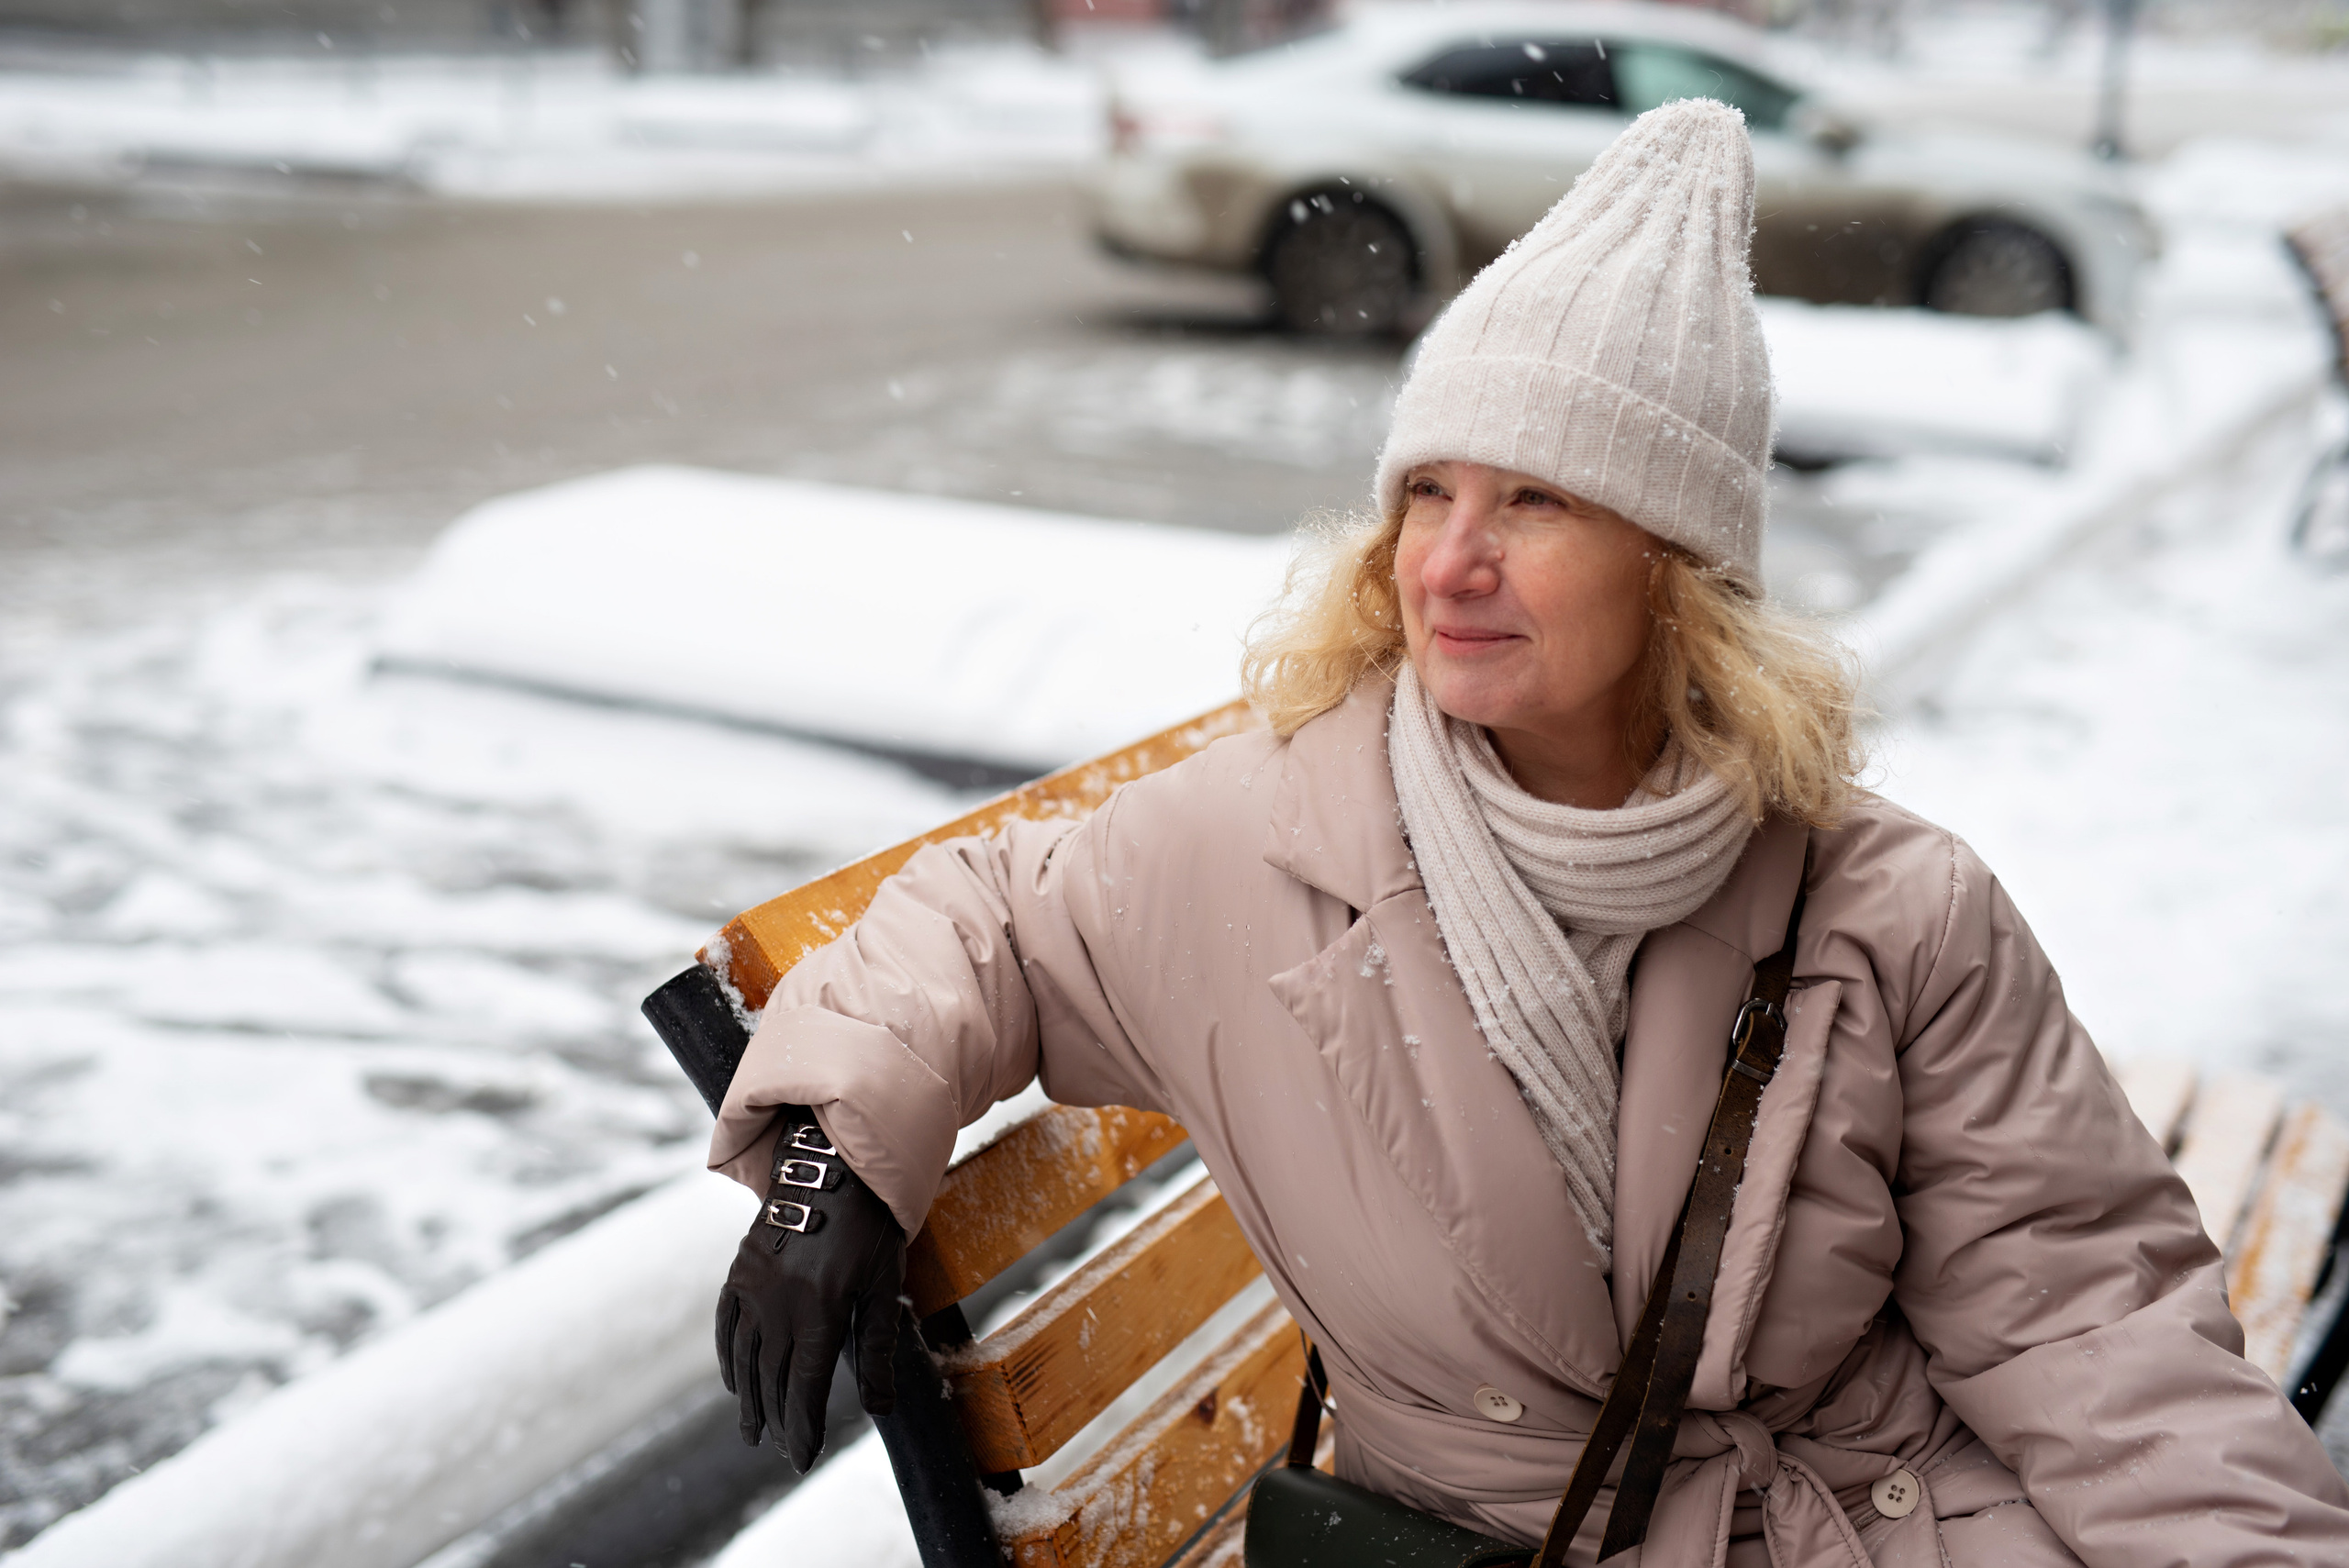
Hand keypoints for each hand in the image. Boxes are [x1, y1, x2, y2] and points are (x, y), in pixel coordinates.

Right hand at [715, 1110, 907, 1470]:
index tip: (801, 1458)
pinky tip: (734, 1382)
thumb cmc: (870, 1229)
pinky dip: (728, 1357)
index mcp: (821, 1312)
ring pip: (746, 1358)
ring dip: (749, 1399)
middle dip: (778, 1420)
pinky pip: (727, 1323)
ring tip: (753, 1430)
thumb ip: (878, 1350)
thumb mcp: (884, 1288)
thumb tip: (879, 1409)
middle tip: (781, 1449)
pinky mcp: (741, 1269)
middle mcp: (781, 1304)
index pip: (804, 1388)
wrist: (834, 1168)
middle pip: (773, 1379)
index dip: (802, 1428)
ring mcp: (755, 1286)